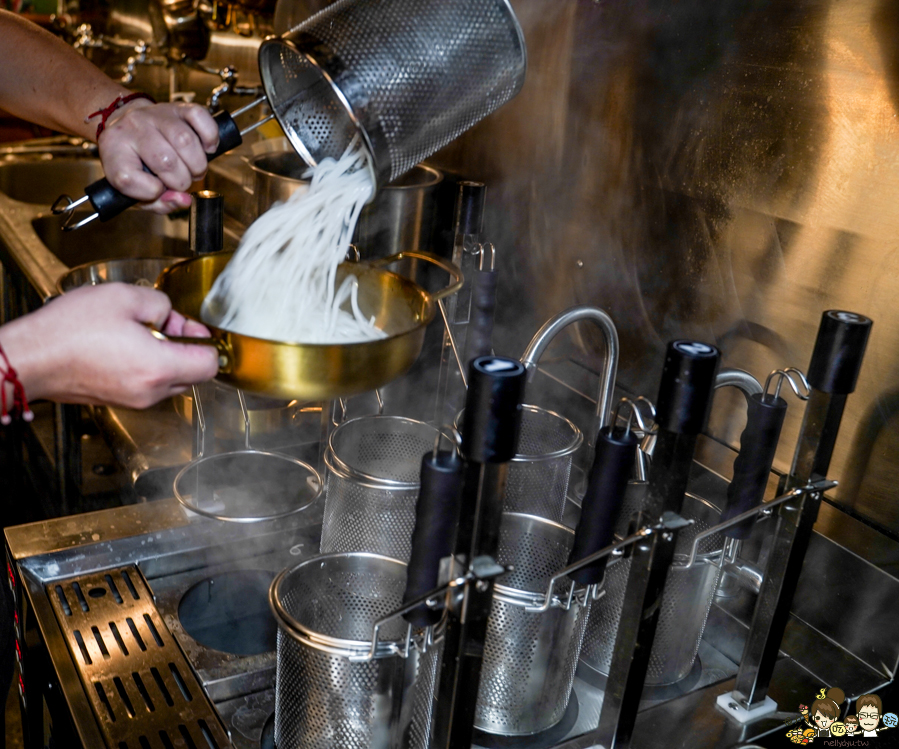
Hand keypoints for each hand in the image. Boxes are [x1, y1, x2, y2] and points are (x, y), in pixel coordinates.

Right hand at [0, 283, 219, 408]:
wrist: (29, 358)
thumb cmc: (68, 332)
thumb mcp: (124, 297)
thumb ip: (161, 303)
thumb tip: (169, 315)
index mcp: (159, 367)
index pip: (211, 364)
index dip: (205, 340)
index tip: (189, 325)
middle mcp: (151, 391)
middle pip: (194, 373)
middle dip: (185, 345)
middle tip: (162, 323)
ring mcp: (135, 400)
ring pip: (172, 379)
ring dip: (166, 355)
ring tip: (138, 332)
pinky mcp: (120, 400)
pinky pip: (149, 384)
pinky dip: (147, 366)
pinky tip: (123, 345)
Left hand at [98, 100, 219, 213]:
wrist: (129, 124)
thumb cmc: (135, 162)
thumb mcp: (135, 189)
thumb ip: (159, 203)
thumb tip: (184, 200)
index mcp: (114, 150)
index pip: (128, 179)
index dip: (150, 192)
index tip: (157, 189)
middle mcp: (131, 127)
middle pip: (165, 162)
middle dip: (182, 181)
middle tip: (182, 181)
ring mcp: (155, 114)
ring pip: (185, 141)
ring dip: (197, 165)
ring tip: (194, 169)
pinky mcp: (177, 107)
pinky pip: (199, 116)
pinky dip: (210, 137)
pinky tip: (206, 148)